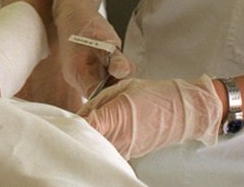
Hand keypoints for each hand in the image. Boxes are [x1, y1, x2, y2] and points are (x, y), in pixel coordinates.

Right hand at [52, 0, 131, 96]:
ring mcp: (75, 77)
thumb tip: (124, 73)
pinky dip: (106, 77)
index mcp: (79, 73)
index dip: (114, 95)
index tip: (128, 87)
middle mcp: (74, 79)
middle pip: (98, 95)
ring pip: (97, 89)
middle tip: (127, 75)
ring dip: (111, 82)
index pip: (98, 97)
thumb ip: (116, 58)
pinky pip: (94, 81)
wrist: (73, 13)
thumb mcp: (107, 40)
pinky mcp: (79, 73)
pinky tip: (112, 67)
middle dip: (114, 88)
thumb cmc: (88, 25)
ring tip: (119, 67)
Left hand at [78, 75, 223, 159]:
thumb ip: (98, 101)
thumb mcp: (122, 89)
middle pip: (87, 140)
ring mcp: (125, 148)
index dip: (70, 123)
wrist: (183, 111)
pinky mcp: (131, 153)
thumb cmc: (154, 95)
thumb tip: (80, 114)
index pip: (84, 126)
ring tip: (83, 127)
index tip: (61, 119)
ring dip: (88, 138)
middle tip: (66, 123)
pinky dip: (101, 143)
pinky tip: (100, 134)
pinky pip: (109, 150)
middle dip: (76, 132)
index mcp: (115, 117)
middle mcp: (119, 137)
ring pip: (97, 147)